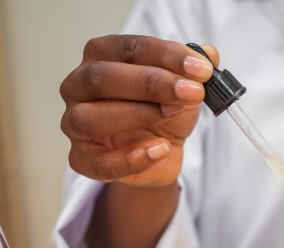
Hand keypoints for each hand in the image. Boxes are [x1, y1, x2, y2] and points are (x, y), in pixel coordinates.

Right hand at [59, 36, 219, 186]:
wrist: (161, 152)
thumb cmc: (163, 112)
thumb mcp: (184, 88)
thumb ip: (193, 70)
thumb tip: (209, 53)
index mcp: (101, 57)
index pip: (128, 49)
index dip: (166, 56)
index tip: (201, 69)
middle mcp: (78, 86)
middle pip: (102, 77)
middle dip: (151, 83)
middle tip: (191, 91)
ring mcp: (74, 124)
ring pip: (89, 117)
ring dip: (137, 114)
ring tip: (172, 114)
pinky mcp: (82, 159)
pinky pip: (101, 162)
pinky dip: (132, 159)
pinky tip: (161, 150)